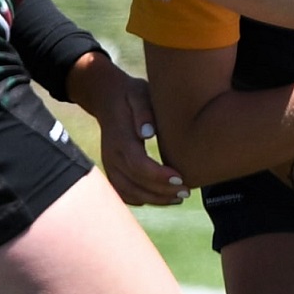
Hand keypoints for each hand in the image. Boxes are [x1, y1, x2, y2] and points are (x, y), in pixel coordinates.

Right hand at [72, 54, 189, 205]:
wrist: (107, 98)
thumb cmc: (130, 95)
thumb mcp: (139, 93)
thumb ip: (144, 112)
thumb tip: (148, 133)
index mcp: (120, 139)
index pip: (138, 165)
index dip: (159, 176)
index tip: (180, 177)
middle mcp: (112, 156)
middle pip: (135, 184)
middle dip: (161, 192)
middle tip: (186, 191)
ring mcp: (110, 165)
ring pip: (129, 193)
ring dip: (154, 199)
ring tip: (178, 197)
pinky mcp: (112, 170)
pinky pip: (124, 192)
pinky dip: (142, 199)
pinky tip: (161, 198)